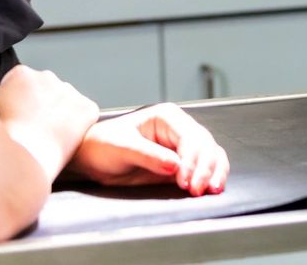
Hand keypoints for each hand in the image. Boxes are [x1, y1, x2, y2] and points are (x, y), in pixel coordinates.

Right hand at [0, 65, 99, 170]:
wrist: (22, 161)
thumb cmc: (0, 141)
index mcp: (21, 74)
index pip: (21, 84)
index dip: (18, 103)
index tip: (17, 117)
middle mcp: (47, 76)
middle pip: (45, 90)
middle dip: (40, 106)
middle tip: (32, 129)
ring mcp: (70, 91)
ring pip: (65, 102)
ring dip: (59, 114)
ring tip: (46, 138)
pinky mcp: (87, 109)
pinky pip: (85, 114)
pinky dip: (78, 126)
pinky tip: (64, 140)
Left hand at [66, 103, 228, 195]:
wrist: (91, 158)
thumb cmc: (103, 145)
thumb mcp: (122, 147)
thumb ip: (148, 155)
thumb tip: (175, 165)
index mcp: (166, 117)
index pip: (190, 136)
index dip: (192, 159)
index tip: (185, 180)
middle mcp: (178, 129)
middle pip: (205, 145)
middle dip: (206, 167)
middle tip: (198, 189)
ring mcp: (181, 147)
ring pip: (210, 155)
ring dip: (214, 172)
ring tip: (211, 190)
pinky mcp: (180, 164)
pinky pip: (203, 168)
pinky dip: (210, 176)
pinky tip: (210, 188)